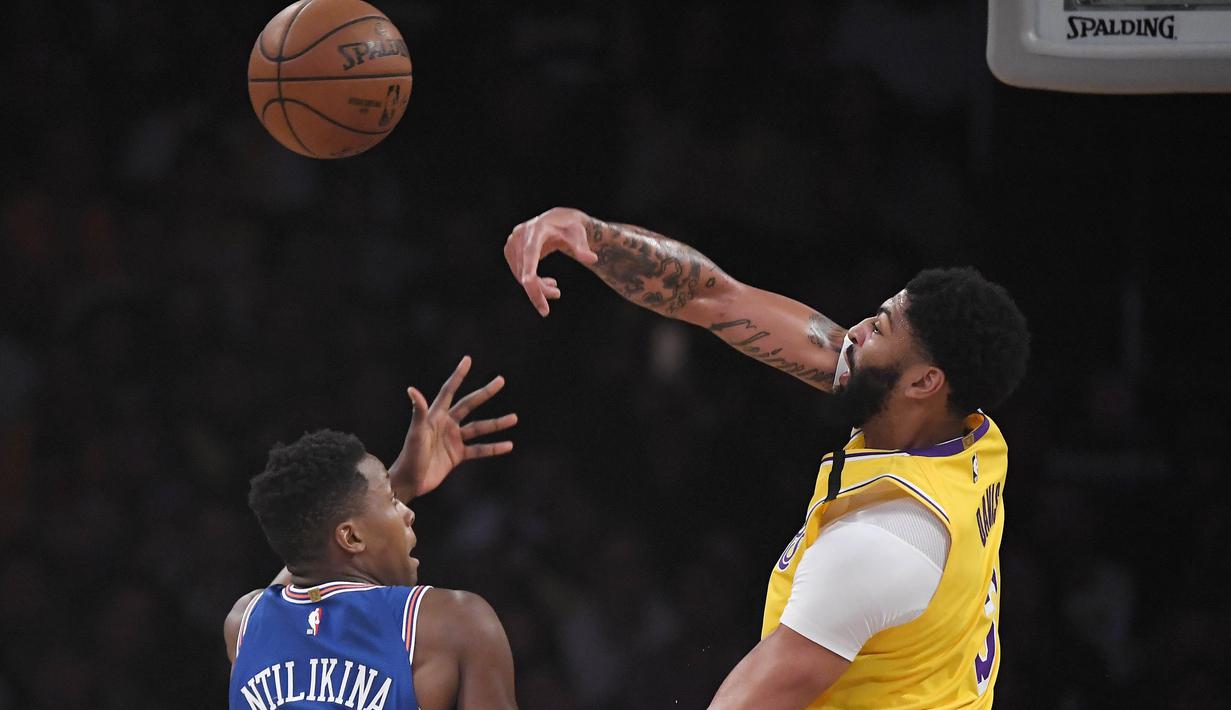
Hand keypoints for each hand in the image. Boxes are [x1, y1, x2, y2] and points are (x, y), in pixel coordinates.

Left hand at [389, 356, 517, 499]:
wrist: (411, 481)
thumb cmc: (410, 455)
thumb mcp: (416, 433)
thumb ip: (418, 412)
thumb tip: (412, 389)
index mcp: (435, 415)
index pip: (449, 390)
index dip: (458, 375)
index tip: (467, 360)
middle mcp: (446, 424)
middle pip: (469, 404)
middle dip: (485, 393)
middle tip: (501, 381)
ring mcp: (453, 439)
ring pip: (479, 428)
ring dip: (496, 423)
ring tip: (515, 418)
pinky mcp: (458, 455)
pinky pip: (479, 449)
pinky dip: (493, 448)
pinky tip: (508, 445)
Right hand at [504, 206, 599, 316]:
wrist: (556, 220)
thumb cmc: (569, 227)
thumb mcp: (579, 235)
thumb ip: (582, 247)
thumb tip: (593, 259)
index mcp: (536, 230)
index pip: (530, 254)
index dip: (528, 270)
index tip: (529, 285)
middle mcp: (520, 235)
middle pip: (525, 270)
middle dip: (539, 289)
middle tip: (557, 297)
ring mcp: (512, 243)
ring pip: (520, 275)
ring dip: (537, 288)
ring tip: (555, 289)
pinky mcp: (510, 250)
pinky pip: (519, 272)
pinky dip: (532, 282)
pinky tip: (546, 281)